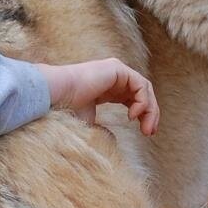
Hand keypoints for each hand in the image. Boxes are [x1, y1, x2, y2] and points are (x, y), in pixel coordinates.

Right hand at [35, 58, 158, 135]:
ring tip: (145, 129)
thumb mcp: (88, 121)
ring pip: (145, 89)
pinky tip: (132, 116)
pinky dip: (142, 101)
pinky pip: (140, 85)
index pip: (133, 98)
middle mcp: (114, 77)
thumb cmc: (66, 109)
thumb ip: (102, 128)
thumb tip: (113, 139)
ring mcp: (116, 71)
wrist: (57, 95)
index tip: (146, 132)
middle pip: (142, 93)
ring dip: (150, 110)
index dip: (143, 114)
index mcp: (108, 87)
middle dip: (150, 114)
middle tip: (150, 132)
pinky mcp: (117, 68)